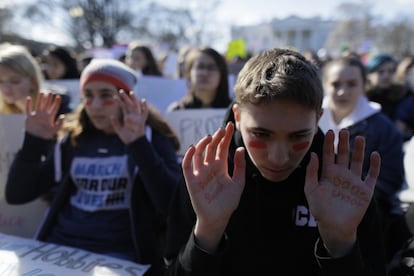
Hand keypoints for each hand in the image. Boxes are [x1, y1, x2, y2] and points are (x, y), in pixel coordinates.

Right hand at [25, 92, 62, 138]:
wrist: (37, 139)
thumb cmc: (47, 134)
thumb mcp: (55, 129)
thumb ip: (60, 123)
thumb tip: (62, 115)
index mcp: (50, 117)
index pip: (54, 108)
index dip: (56, 102)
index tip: (58, 96)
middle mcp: (44, 115)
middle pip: (47, 105)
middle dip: (49, 99)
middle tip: (51, 92)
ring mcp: (37, 115)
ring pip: (39, 105)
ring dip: (40, 99)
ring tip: (42, 92)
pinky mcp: (29, 117)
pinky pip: (28, 109)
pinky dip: (28, 104)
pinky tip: (28, 98)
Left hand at [112, 90, 147, 143]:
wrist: (133, 143)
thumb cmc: (127, 137)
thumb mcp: (119, 130)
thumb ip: (115, 123)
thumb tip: (111, 116)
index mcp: (127, 117)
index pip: (123, 107)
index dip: (119, 102)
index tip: (114, 97)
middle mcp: (133, 115)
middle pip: (129, 104)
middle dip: (125, 97)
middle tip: (120, 91)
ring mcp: (137, 117)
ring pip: (136, 106)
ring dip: (133, 99)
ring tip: (130, 92)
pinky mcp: (142, 121)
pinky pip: (144, 113)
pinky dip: (145, 107)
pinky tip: (143, 101)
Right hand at [182, 122, 245, 251]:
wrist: (218, 218)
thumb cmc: (228, 202)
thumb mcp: (238, 183)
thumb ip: (239, 166)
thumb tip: (240, 149)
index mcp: (221, 166)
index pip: (222, 147)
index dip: (226, 137)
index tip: (230, 126)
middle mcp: (210, 167)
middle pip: (211, 148)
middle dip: (216, 138)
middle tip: (222, 129)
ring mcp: (200, 173)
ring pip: (199, 154)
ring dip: (203, 144)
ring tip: (210, 137)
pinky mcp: (191, 180)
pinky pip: (187, 166)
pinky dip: (188, 156)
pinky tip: (193, 148)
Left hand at [304, 129, 379, 256]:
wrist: (334, 227)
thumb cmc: (320, 210)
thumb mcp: (311, 190)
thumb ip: (311, 173)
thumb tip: (313, 154)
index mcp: (328, 174)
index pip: (329, 154)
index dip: (330, 143)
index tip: (330, 132)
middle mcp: (341, 175)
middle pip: (344, 155)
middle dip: (344, 143)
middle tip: (344, 131)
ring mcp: (354, 181)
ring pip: (358, 161)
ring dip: (359, 150)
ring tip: (360, 137)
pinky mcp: (365, 190)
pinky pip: (371, 175)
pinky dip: (374, 165)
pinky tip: (374, 155)